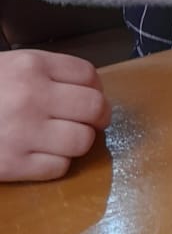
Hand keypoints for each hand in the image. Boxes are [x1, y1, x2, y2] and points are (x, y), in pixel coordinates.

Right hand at [0, 50, 110, 181]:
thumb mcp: (10, 66)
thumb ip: (47, 72)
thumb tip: (88, 89)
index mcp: (32, 65)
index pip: (89, 76)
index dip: (96, 89)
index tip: (91, 97)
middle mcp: (33, 96)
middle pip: (94, 108)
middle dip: (98, 117)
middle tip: (91, 122)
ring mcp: (25, 132)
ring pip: (82, 141)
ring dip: (79, 141)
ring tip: (64, 139)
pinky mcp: (14, 165)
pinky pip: (59, 167)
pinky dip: (57, 163)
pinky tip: (43, 154)